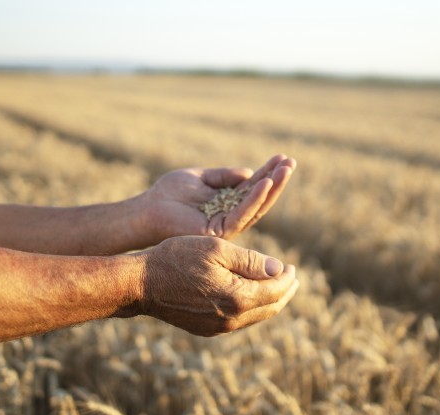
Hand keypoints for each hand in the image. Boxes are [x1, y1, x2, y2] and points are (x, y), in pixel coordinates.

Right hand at [129, 236, 298, 335]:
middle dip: (285, 292)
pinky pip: (239, 321)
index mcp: (238, 298)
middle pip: (270, 308)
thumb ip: (251, 261)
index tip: (292, 266)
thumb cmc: (177, 258)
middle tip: (292, 278)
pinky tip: (250, 295)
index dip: (288, 278)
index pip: (276, 290)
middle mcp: (231, 319)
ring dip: (270, 301)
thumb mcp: (217, 249)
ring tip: (276, 286)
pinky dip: (252, 308)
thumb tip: (279, 270)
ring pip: (256, 317)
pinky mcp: (207, 329)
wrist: (141, 284)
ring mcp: (218, 328)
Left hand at [144, 154, 295, 240]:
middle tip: (291, 162)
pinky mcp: (219, 231)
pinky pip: (241, 214)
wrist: (147, 209)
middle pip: (260, 198)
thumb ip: (224, 175)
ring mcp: (226, 226)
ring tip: (285, 170)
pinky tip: (265, 183)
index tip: (283, 157)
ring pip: (256, 207)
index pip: (253, 187)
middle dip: (276, 180)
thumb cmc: (169, 193)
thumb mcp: (200, 177)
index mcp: (227, 203)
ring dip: (272, 188)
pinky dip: (254, 199)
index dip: (268, 173)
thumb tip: (250, 173)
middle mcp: (230, 216)